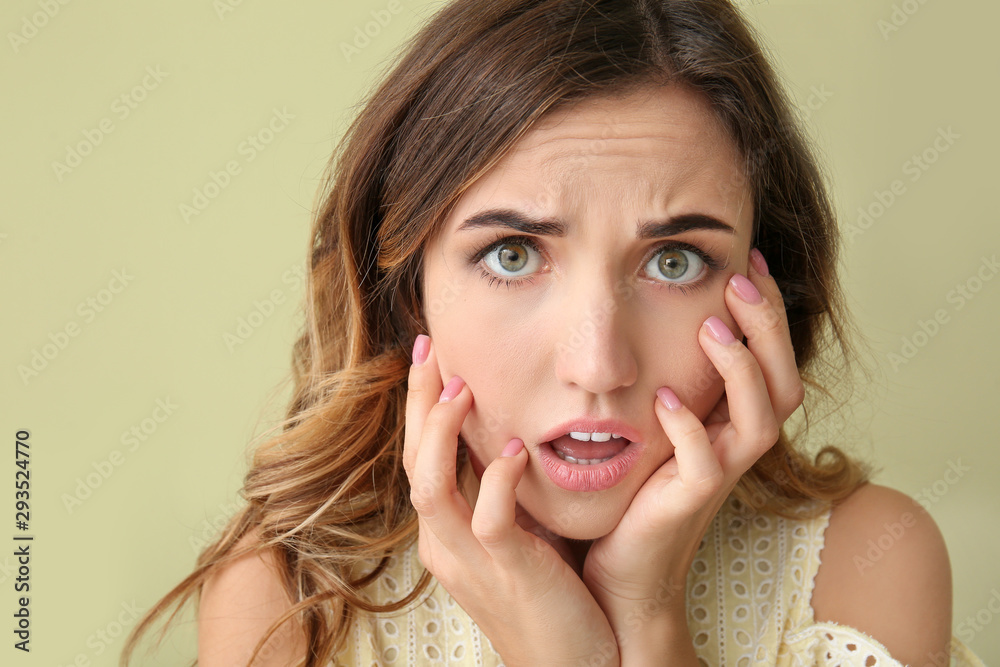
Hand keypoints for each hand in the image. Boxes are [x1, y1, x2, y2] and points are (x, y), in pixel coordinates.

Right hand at [403, 335, 619, 666]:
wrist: (575, 666)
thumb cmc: (553, 597)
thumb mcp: (518, 537)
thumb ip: (503, 494)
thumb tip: (508, 437)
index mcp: (445, 533)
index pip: (419, 457)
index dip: (420, 406)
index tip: (432, 356)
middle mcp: (444, 544)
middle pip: (412, 461)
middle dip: (418, 402)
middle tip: (429, 349)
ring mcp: (470, 561)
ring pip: (429, 487)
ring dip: (442, 433)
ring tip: (461, 387)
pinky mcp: (508, 573)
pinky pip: (489, 519)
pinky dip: (496, 480)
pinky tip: (513, 449)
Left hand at [581, 251, 803, 655]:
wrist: (620, 568)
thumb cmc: (632, 491)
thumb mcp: (654, 424)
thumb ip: (665, 377)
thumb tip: (643, 312)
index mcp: (731, 423)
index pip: (770, 361)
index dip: (767, 313)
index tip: (748, 261)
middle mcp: (735, 446)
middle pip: (783, 382)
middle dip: (767, 327)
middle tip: (742, 278)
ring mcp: (717, 474)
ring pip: (760, 419)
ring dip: (740, 368)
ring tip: (712, 327)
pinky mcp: (689, 502)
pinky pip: (705, 463)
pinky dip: (690, 429)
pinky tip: (665, 399)